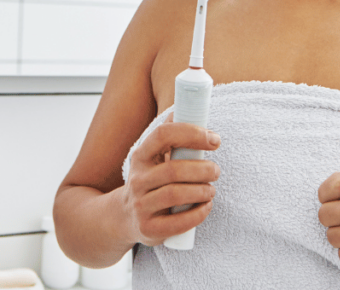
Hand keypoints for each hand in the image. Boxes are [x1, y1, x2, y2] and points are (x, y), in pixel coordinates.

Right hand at [120, 112, 221, 246]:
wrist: (123, 217)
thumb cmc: (149, 181)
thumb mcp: (152, 157)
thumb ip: (169, 137)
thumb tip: (186, 108)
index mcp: (140, 156)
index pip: (162, 135)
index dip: (190, 133)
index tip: (214, 139)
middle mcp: (137, 180)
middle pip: (174, 169)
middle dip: (202, 168)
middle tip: (216, 170)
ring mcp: (140, 206)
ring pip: (175, 194)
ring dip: (202, 191)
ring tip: (211, 189)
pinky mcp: (148, 229)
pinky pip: (177, 222)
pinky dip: (198, 214)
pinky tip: (206, 206)